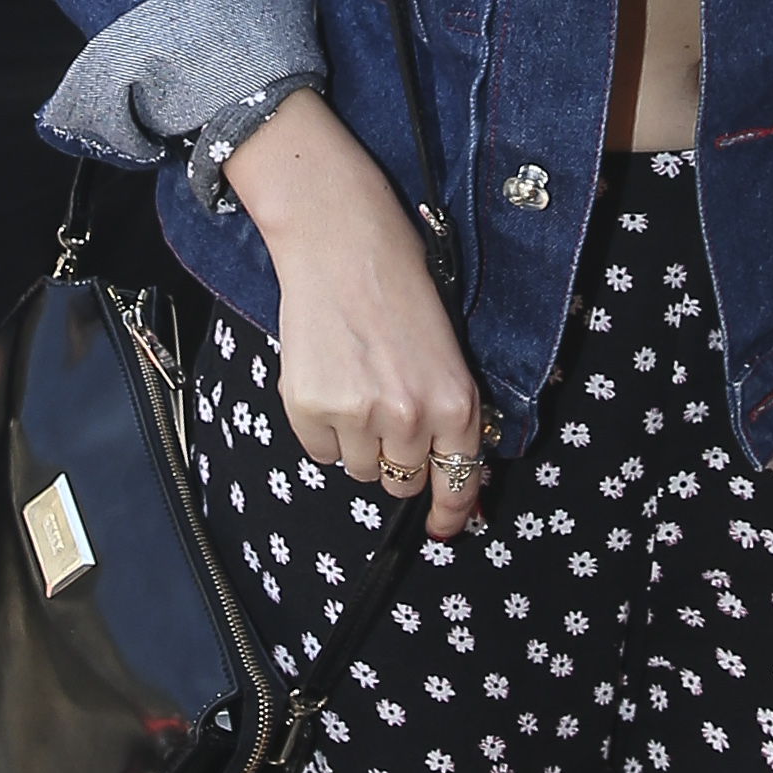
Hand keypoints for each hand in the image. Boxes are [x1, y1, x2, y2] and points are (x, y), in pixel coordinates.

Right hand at [225, 91, 481, 535]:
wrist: (343, 243)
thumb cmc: (401, 286)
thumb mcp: (445, 351)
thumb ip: (447, 412)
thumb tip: (447, 472)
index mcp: (456, 401)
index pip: (460, 482)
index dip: (452, 511)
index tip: (444, 528)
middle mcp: (412, 419)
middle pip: (403, 481)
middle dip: (398, 459)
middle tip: (385, 412)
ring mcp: (360, 417)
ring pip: (361, 469)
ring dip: (359, 441)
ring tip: (356, 384)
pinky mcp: (313, 409)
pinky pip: (320, 453)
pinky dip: (322, 429)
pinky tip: (328, 380)